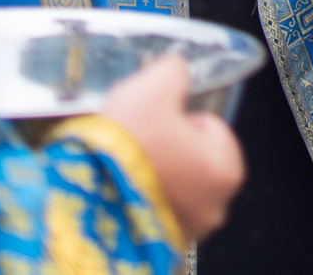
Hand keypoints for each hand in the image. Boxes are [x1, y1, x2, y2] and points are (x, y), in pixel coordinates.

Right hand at [100, 55, 243, 242]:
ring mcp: (186, 229)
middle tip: (138, 139)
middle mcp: (214, 207)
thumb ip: (173, 71)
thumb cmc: (128, 144)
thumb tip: (176, 68)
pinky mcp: (156, 243)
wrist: (86, 197)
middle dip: (168, 147)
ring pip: (172, 186)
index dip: (180, 116)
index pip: (209, 125)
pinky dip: (137, 198)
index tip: (157, 119)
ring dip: (152, 173)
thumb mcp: (154, 86)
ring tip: (123, 162)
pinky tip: (117, 184)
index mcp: (225, 169)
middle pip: (192, 158)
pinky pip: (150, 209)